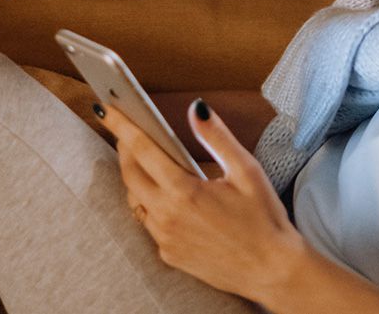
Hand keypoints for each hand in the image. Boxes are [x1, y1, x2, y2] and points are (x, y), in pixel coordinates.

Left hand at [102, 99, 305, 302]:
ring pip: (136, 201)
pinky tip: (168, 197)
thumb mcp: (246, 171)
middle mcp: (167, 216)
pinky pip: (149, 224)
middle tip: (127, 132)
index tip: (106, 108)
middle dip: (123, 149)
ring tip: (146, 162)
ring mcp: (165, 239)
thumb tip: (196, 109)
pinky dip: (152, 205)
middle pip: (129, 175)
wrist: (272, 271)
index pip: (142, 149)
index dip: (121, 125)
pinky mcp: (169, 255)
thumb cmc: (264, 219)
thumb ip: (217, 137)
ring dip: (136, 179)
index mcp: (184, 191)